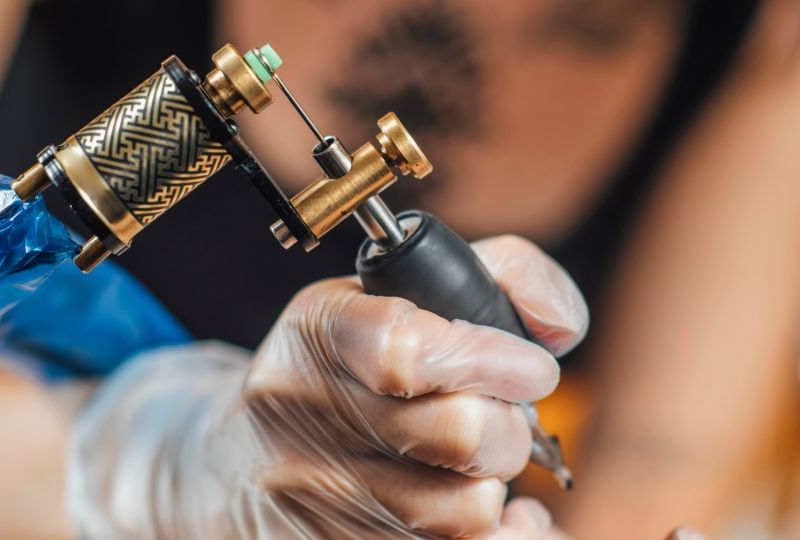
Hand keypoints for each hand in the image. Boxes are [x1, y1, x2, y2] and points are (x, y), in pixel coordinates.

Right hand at [69, 235, 587, 538]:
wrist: (239, 464)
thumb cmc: (345, 369)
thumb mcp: (400, 294)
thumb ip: (501, 275)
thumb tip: (560, 329)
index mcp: (318, 333)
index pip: (407, 350)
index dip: (489, 359)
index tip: (530, 368)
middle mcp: (302, 419)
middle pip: (461, 435)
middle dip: (511, 424)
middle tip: (501, 413)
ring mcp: (314, 500)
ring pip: (467, 512)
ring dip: (497, 484)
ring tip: (476, 463)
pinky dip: (501, 538)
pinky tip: (486, 511)